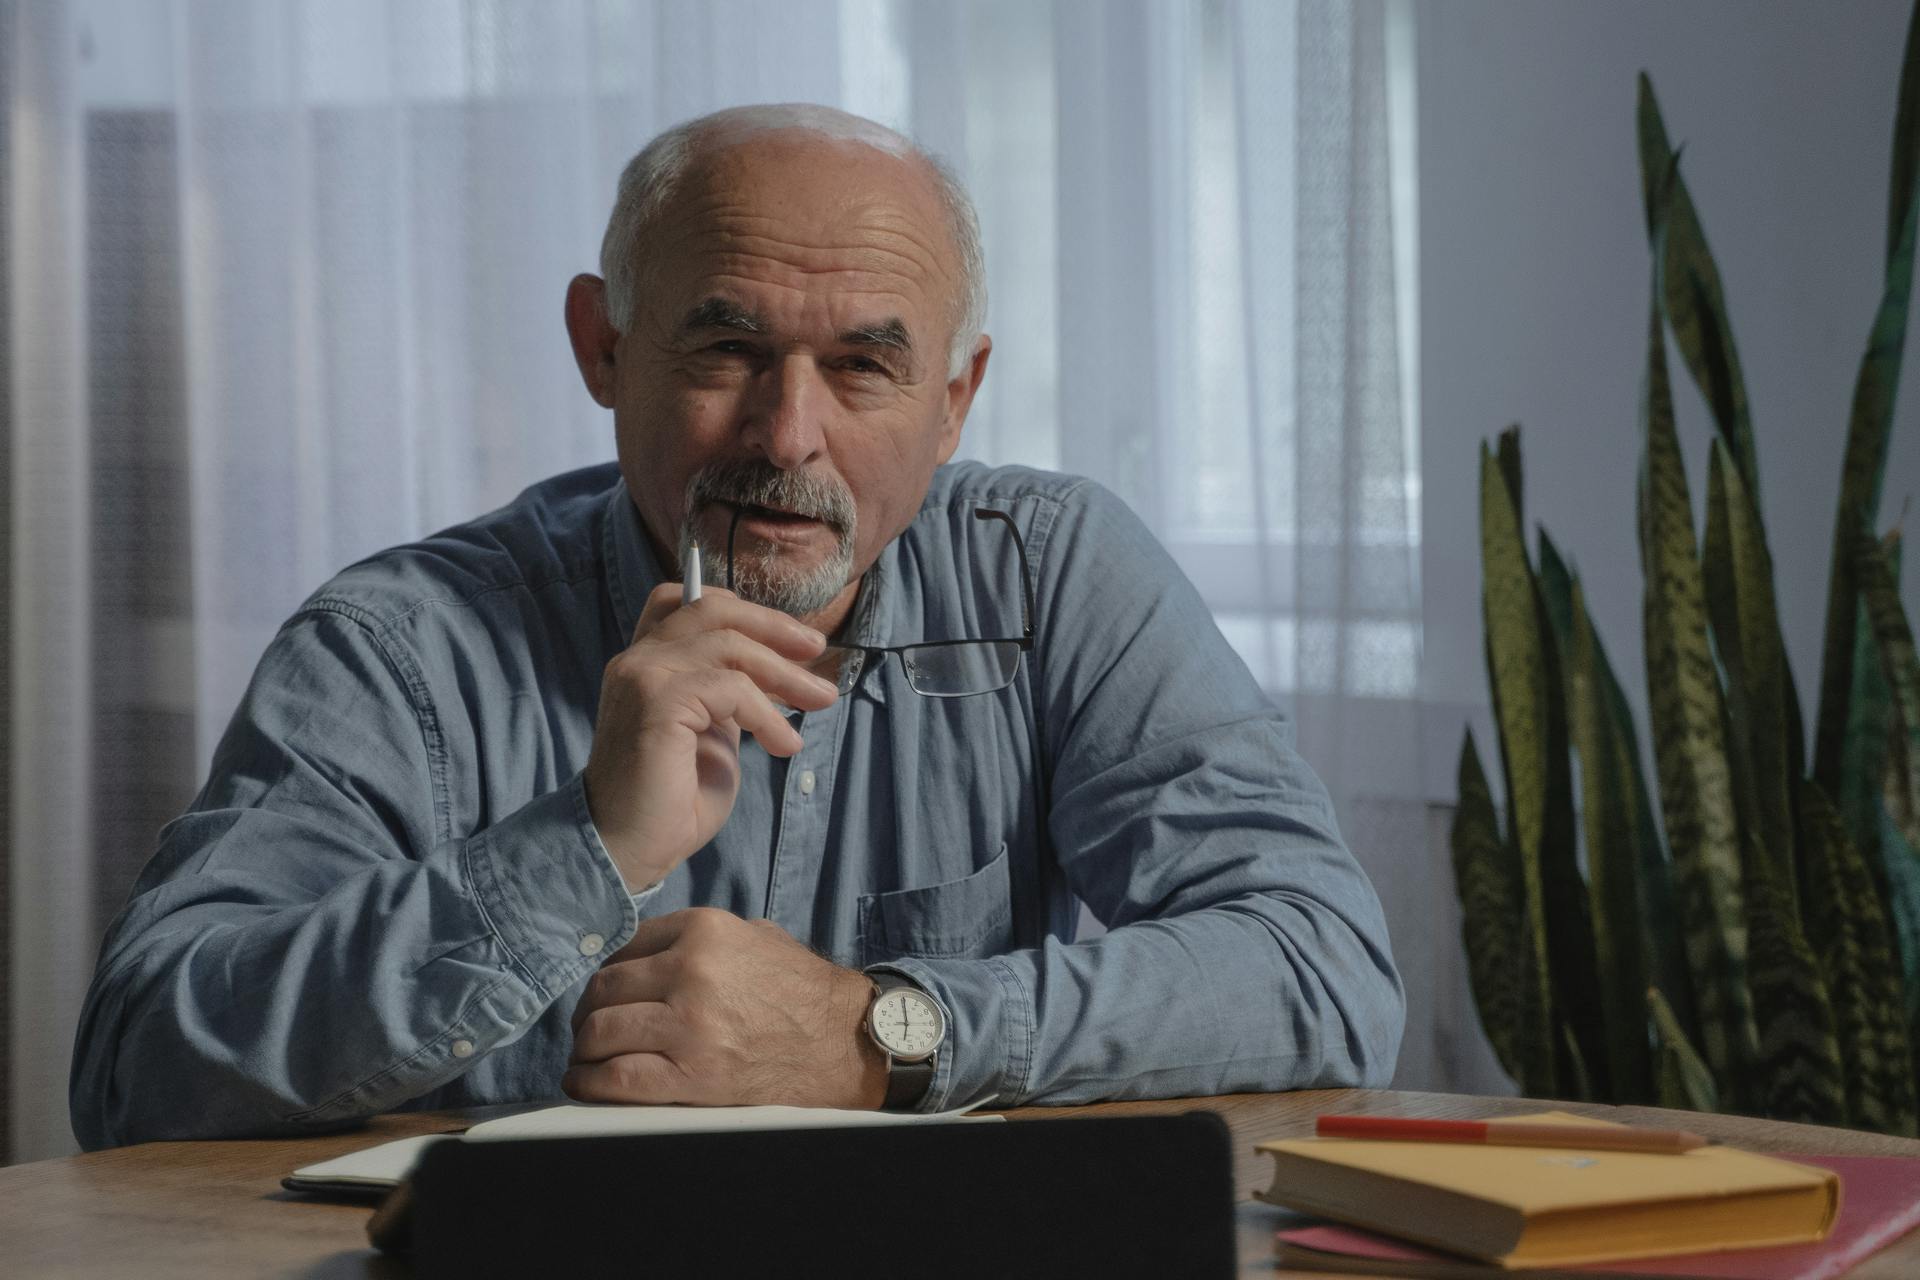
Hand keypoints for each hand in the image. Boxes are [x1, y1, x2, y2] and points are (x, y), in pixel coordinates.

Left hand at [565, 908, 887, 1108]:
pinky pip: (617, 1078)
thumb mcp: (756, 937)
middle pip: (604, 989)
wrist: (846, 1042)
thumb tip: (649, 950)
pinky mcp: (693, 1074)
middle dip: (587, 1013)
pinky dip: (590, 1083)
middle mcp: (690, 971)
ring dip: (585, 1049)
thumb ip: (702, 937)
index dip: (606, 974)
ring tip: (587, 1059)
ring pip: (601, 1031)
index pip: (623, 946)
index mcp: (703, 931)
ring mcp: (689, 1024)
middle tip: (588, 1029)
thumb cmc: (803, 991)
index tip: (603, 994)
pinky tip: (586, 1083)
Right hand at [583, 583, 837, 890]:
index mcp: (645, 662)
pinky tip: (784, 744)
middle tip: (818, 650)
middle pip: (713, 610)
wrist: (628, 847)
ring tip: (820, 702)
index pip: (685, 600)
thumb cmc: (671, 800)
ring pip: (729, 645)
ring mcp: (643, 676)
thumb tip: (773, 669)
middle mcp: (638, 660)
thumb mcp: (710, 732)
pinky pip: (730, 687)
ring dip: (785, 674)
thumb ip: (726, 694)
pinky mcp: (657, 701)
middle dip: (774, 626)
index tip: (788, 637)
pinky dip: (767, 713)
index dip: (740, 608)